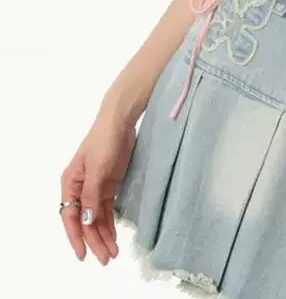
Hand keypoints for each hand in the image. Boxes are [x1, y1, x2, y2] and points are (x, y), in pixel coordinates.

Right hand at [59, 105, 136, 264]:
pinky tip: (114, 238)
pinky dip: (110, 224)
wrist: (121, 121)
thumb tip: (86, 221)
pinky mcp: (109, 184)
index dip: (76, 237)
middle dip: (94, 240)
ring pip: (96, 218)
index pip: (70, 217)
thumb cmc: (105, 141)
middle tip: (105, 259)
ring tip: (111, 254)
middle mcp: (80, 188)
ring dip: (103, 235)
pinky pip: (107, 210)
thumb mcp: (98, 169)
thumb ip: (92, 196)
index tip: (84, 254)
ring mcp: (96, 187)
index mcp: (71, 183)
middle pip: (85, 221)